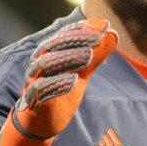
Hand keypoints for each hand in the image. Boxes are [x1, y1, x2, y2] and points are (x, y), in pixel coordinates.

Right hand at [0, 19, 117, 145]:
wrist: (42, 120)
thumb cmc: (60, 90)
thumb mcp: (82, 71)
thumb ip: (95, 55)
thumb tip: (114, 34)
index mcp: (49, 52)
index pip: (65, 36)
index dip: (83, 29)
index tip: (103, 25)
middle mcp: (39, 62)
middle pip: (55, 46)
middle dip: (77, 40)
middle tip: (98, 37)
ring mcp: (33, 80)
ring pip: (47, 64)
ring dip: (68, 58)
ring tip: (89, 55)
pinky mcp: (32, 99)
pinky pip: (41, 89)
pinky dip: (57, 83)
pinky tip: (74, 80)